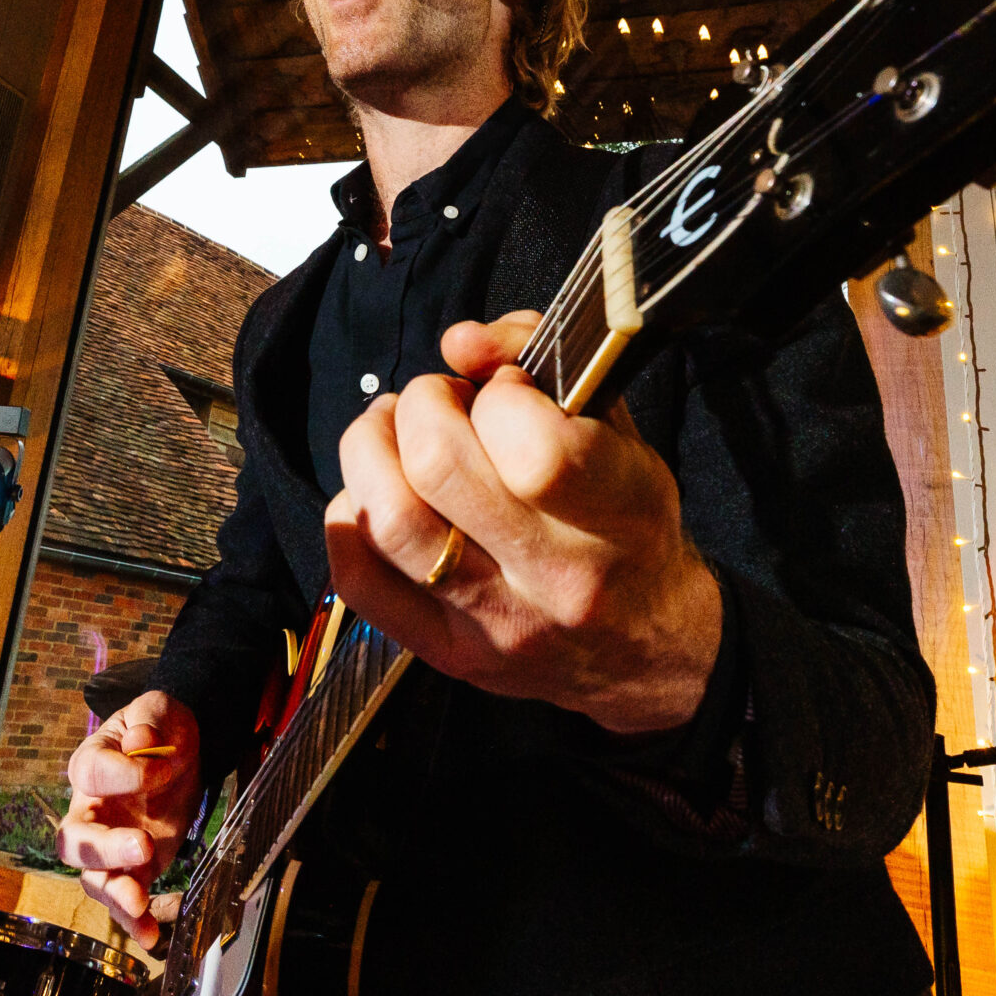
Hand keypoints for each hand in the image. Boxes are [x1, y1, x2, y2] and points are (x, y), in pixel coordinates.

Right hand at [58, 691, 201, 946]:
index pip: (90, 774)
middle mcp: (91, 810)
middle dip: (104, 848)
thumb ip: (149, 719)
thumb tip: (140, 740)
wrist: (181, 749)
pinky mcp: (136, 868)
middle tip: (142, 846)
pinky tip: (150, 935)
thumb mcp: (159, 709)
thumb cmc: (160, 727)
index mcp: (91, 764)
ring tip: (139, 902)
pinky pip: (126, 899)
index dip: (123, 773)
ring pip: (93, 878)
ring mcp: (111, 844)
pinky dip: (135, 921)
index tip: (157, 763)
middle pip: (75, 839)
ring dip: (115, 893)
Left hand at [324, 311, 722, 735]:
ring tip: (392, 431)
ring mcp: (497, 624)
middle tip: (439, 401)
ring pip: (390, 521)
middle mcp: (557, 578)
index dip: (501, 394)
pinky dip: (350, 519)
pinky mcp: (448, 654)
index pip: (534, 447)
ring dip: (371, 451)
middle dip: (423, 405)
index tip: (506, 390)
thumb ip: (540, 363)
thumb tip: (459, 341)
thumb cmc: (629, 523)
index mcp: (616, 516)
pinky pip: (361, 583)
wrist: (646, 648)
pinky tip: (375, 494)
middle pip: (439, 468)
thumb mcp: (616, 431)